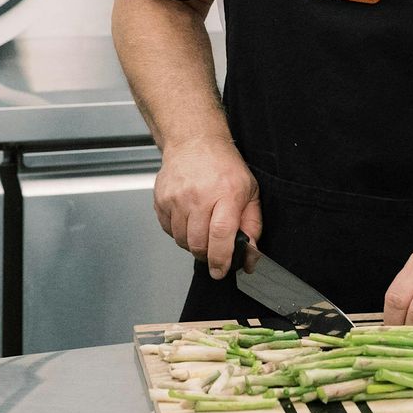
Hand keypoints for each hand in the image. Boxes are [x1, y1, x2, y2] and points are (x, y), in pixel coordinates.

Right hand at [154, 133, 261, 279]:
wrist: (194, 142)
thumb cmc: (224, 166)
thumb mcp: (250, 191)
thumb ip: (252, 225)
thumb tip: (250, 256)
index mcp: (225, 193)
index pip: (221, 234)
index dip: (221, 258)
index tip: (221, 270)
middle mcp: (198, 195)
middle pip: (198, 242)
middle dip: (207, 255)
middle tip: (214, 251)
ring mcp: (176, 197)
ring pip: (181, 240)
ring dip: (192, 244)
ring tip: (201, 228)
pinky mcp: (161, 199)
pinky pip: (168, 230)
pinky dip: (178, 232)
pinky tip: (188, 218)